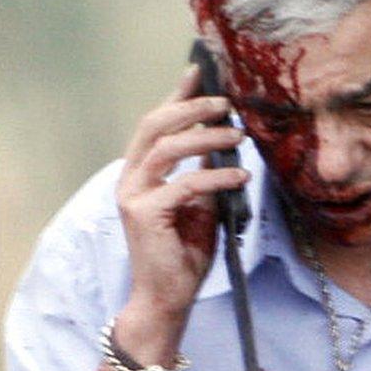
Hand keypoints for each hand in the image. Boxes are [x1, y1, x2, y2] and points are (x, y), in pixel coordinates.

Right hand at [114, 65, 249, 325]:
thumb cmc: (184, 252)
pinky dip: (216, 176)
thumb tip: (223, 138)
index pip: (155, 124)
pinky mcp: (145, 216)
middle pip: (154, 126)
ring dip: (206, 137)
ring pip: (167, 149)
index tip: (199, 72)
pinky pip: (184, 184)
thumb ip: (202, 171)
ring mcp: (134, 197)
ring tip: (237, 135)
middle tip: (224, 102)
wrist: (168, 298)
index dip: (176, 96)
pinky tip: (239, 175)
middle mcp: (131, 180)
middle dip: (190, 107)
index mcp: (140, 173)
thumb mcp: (200, 202)